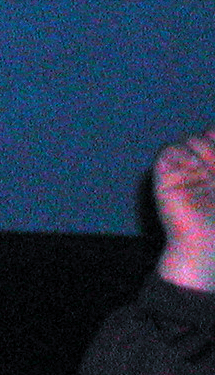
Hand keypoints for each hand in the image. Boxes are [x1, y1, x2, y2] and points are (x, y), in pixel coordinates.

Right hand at [155, 130, 214, 291]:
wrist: (208, 244)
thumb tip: (212, 130)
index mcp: (213, 169)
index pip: (213, 137)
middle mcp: (198, 167)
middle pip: (205, 137)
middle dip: (214, 148)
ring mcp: (181, 171)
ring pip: (190, 141)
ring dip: (204, 152)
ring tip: (208, 173)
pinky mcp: (163, 177)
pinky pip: (169, 152)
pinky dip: (183, 156)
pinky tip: (194, 169)